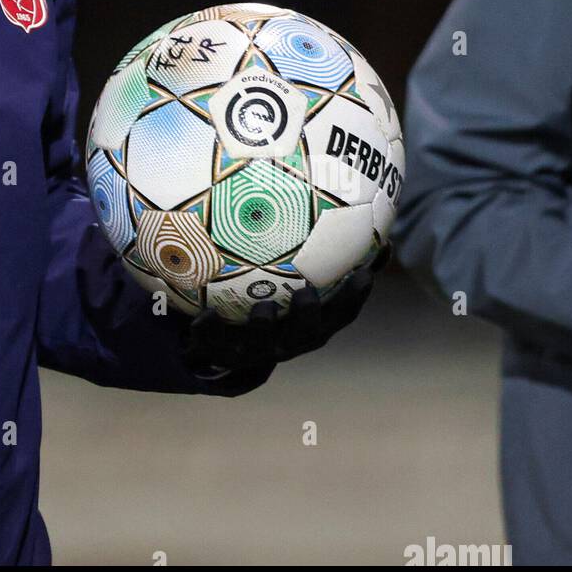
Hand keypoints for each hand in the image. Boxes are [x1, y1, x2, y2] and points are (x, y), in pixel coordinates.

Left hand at [181, 243, 391, 378]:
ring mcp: (256, 349)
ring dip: (265, 327)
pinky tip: (206, 313)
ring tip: (263, 308)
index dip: (355, 297)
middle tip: (307, 295)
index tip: (365, 274)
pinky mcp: (223, 349)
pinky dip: (211, 329)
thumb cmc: (274, 303)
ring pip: (264, 343)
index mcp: (312, 325)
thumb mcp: (302, 282)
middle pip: (307, 335)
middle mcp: (289, 340)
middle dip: (309, 318)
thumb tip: (363, 221)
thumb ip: (332, 257)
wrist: (226, 343)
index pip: (342, 314)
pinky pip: (216, 341)